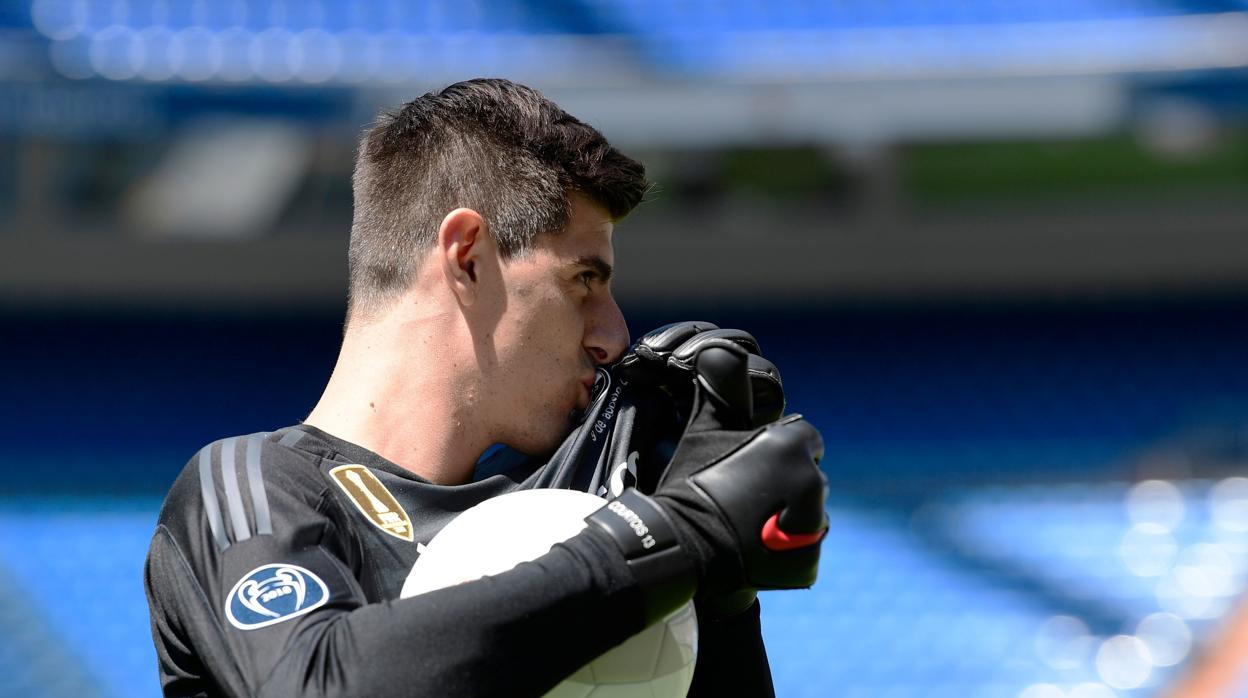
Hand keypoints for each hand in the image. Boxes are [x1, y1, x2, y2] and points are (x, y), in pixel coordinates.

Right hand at [586, 341, 826, 622]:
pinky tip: (757, 547)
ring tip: (750, 523)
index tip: (751, 466)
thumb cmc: (690, 484)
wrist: (681, 547)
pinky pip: (805, 548)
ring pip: (809, 513)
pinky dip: (787, 549)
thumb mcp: (704, 431)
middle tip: (745, 496)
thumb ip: (720, 389)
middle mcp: (813, 482)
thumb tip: (718, 350)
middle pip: (807, 477)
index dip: (776, 452)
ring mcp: (814, 525)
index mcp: (792, 445)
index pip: (803, 440)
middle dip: (785, 484)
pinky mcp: (808, 561)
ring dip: (788, 517)